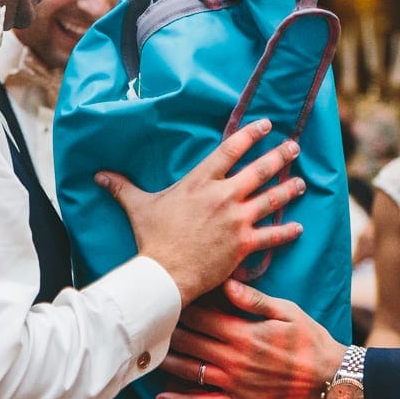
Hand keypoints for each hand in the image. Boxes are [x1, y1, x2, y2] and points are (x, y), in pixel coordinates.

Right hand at [96, 119, 305, 305]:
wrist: (165, 273)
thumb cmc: (153, 239)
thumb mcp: (137, 207)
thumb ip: (122, 187)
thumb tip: (97, 175)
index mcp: (200, 182)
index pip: (230, 150)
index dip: (250, 134)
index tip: (266, 124)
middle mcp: (223, 196)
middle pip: (259, 170)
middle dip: (279, 156)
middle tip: (294, 147)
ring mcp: (236, 220)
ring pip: (272, 199)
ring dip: (289, 189)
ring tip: (301, 182)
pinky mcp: (244, 244)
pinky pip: (272, 236)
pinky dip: (287, 232)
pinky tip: (299, 227)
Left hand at [155, 278, 342, 398]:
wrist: (331, 380)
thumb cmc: (310, 341)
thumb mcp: (287, 311)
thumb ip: (254, 299)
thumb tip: (226, 282)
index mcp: (244, 332)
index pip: (202, 316)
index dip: (181, 306)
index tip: (165, 297)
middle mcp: (234, 358)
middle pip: (190, 341)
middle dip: (168, 330)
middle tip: (149, 321)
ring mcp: (234, 384)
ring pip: (190, 371)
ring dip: (167, 361)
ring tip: (148, 352)